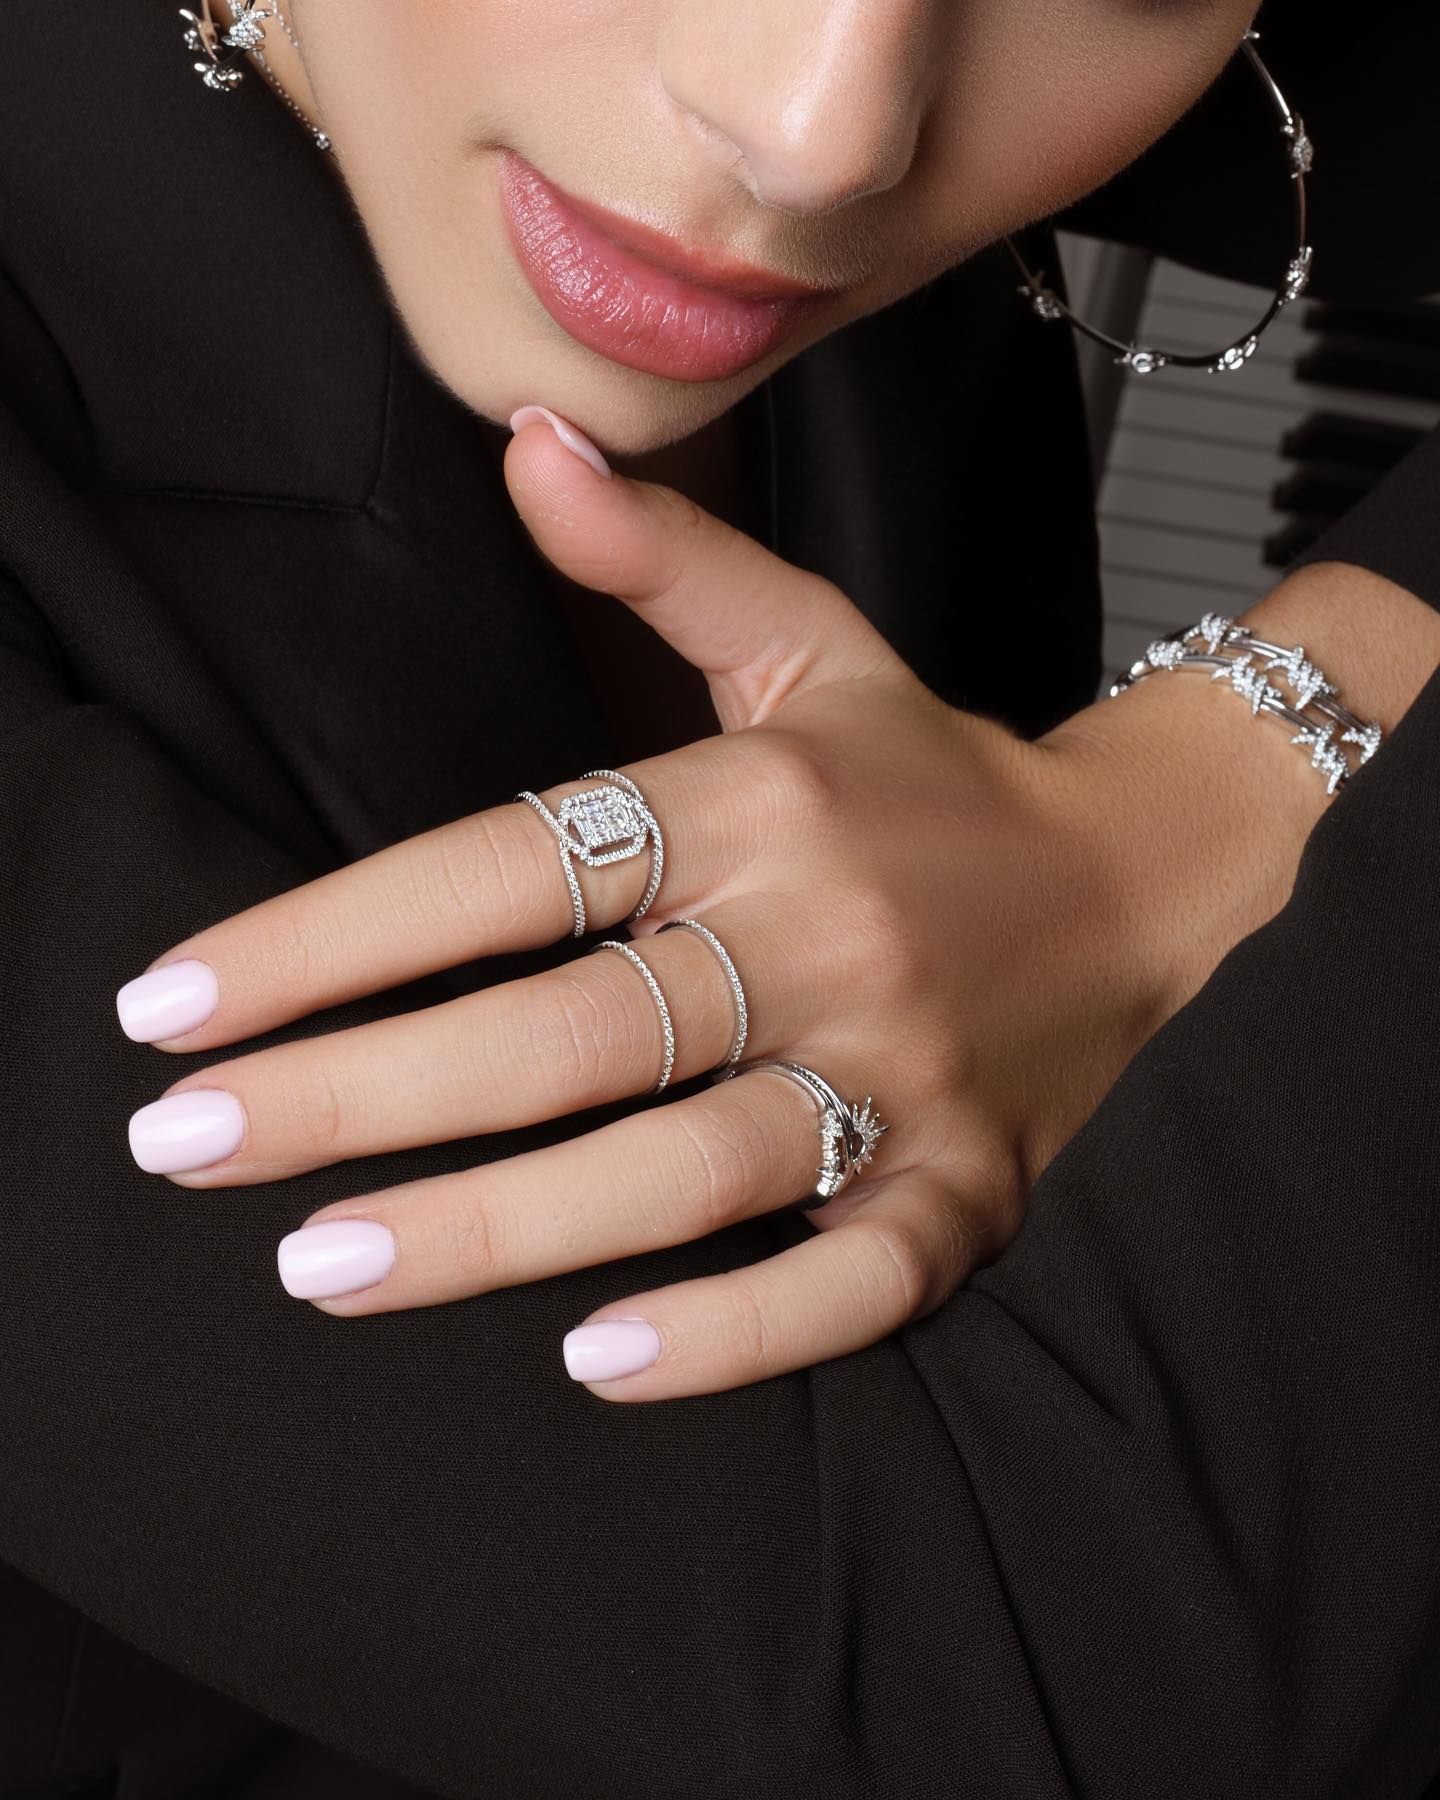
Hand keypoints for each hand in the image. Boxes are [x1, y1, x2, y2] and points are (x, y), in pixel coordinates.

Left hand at [114, 409, 1336, 1401]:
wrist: (1144, 879)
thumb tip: (526, 440)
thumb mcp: (810, 641)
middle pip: (567, 1027)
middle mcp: (823, 932)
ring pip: (683, 1163)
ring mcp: (901, 1071)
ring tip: (323, 1267)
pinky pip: (855, 1274)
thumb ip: (660, 559)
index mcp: (757, 800)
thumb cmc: (931, 773)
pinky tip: (600, 1363)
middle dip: (361, 1095)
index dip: (329, 936)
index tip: (174, 1008)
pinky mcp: (968, 1184)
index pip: (507, 863)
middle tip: (185, 1148)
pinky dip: (738, 1328)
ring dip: (499, 1226)